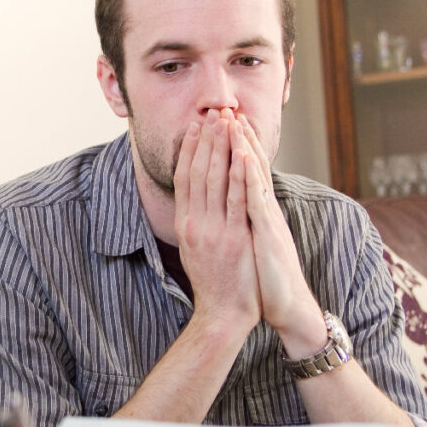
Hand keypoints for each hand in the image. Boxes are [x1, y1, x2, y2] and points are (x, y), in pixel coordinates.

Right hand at [173, 109, 259, 332]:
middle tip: (212, 112)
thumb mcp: (193, 249)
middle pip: (199, 172)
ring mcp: (215, 230)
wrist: (221, 314)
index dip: (189, 149)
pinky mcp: (236, 238)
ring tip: (226, 122)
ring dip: (222, 148)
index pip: (184, 178)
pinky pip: (238, 200)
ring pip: (216, 180)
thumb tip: (192, 202)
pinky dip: (240, 175)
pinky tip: (243, 154)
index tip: (195, 126)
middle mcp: (196, 223)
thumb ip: (194, 222)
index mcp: (185, 224)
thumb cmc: (213, 284)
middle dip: (206, 140)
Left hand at [233, 115, 323, 349]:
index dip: (233, 147)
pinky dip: (251, 179)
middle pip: (250, 167)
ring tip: (234, 121)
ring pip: (255, 177)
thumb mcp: (250, 241)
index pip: (244, 172)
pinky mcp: (269, 234)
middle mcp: (263, 210)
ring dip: (245, 148)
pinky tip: (245, 159)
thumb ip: (243, 220)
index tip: (220, 123)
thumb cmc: (264, 276)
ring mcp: (267, 220)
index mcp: (256, 211)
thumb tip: (231, 205)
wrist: (285, 305)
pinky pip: (258, 201)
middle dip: (237, 137)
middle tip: (225, 109)